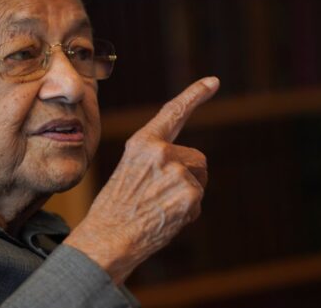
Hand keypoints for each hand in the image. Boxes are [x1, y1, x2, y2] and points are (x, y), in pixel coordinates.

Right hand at [64, 76, 219, 283]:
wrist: (107, 239)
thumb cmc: (115, 208)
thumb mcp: (129, 171)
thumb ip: (155, 161)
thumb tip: (186, 168)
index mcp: (142, 143)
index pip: (173, 113)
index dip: (195, 95)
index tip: (214, 81)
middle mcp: (161, 152)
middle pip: (196, 158)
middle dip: (189, 175)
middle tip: (161, 196)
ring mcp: (177, 173)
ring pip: (199, 180)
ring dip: (187, 194)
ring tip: (158, 207)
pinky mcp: (190, 195)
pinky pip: (198, 201)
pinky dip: (187, 213)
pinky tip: (164, 219)